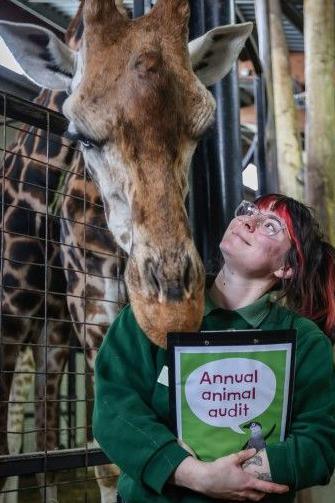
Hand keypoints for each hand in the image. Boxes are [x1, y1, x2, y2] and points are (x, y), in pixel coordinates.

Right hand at [172, 448, 288, 500]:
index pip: (266, 487)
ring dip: (257, 495)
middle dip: (266, 493)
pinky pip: (243, 500)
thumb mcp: (231, 458)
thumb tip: (254, 450)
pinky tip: (242, 489)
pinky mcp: (231, 499)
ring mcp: (238, 497)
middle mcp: (244, 492)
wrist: (204, 480)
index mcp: (247, 482)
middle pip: (260, 496)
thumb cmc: (218, 469)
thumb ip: (244, 455)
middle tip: (269, 486)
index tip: (286, 487)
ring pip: (252, 500)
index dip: (277, 488)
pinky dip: (247, 496)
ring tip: (257, 488)